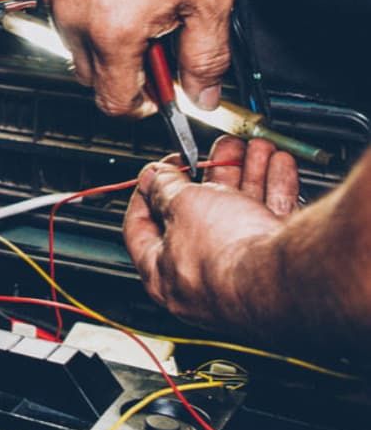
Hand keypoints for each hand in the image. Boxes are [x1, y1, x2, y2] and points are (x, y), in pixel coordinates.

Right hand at [43, 0, 233, 116]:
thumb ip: (207, 56)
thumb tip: (204, 93)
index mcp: (112, 34)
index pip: (114, 101)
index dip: (143, 104)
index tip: (159, 91)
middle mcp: (75, 22)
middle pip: (93, 79)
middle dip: (125, 72)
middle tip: (157, 43)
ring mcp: (58, 0)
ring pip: (77, 47)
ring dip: (105, 42)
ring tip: (138, 7)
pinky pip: (66, 17)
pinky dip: (90, 15)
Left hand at [123, 136, 297, 331]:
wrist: (287, 277)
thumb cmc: (224, 253)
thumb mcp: (181, 205)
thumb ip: (164, 187)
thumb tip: (153, 178)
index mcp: (163, 274)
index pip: (142, 229)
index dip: (147, 193)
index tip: (156, 172)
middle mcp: (202, 281)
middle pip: (198, 217)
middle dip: (211, 176)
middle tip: (215, 152)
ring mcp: (241, 276)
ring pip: (238, 214)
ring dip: (246, 174)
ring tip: (253, 149)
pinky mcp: (277, 268)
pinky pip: (269, 222)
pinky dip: (274, 190)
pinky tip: (278, 164)